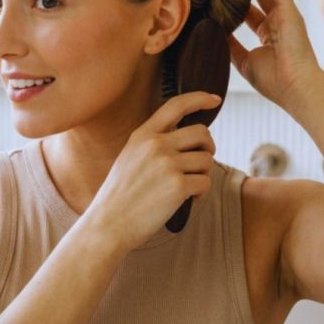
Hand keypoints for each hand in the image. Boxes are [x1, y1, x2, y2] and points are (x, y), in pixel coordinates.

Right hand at [85, 91, 219, 252]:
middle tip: (200, 162)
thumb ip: (153, 144)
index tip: (215, 100)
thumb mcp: (129, 157)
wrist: (108, 224)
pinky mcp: (178, 186)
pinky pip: (205, 183)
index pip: (176, 105)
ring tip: (186, 187)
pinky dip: (201, 194)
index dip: (200, 99)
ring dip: (203, 174)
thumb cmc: (120, 196)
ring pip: (206, 160)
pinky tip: (186, 201)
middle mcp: (155, 145)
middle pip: (202, 133)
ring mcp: (167, 164)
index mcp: (142, 135)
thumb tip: (188, 137)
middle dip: (208, 147)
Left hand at [229, 0, 320, 106]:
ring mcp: (286, 15)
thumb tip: (214, 31)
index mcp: (268, 35)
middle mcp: (278, 22)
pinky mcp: (290, 11)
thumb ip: (231, 46)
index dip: (237, 0)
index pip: (251, 12)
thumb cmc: (273, 80)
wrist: (294, 87)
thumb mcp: (244, 61)